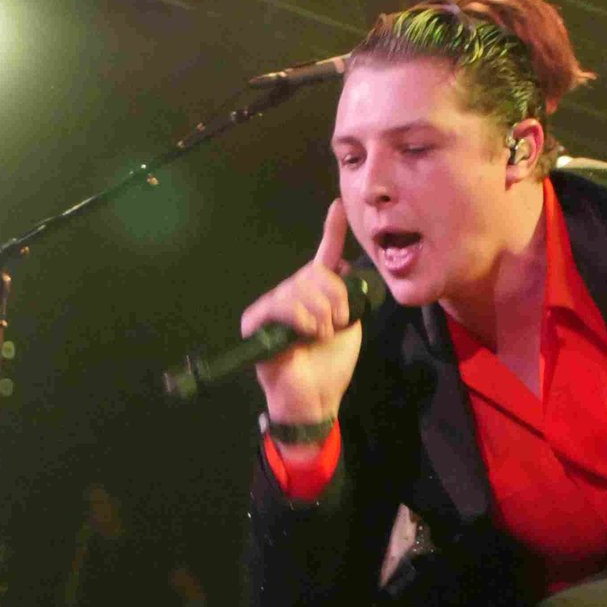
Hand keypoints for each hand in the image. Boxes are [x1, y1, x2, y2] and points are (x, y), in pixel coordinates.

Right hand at [238, 201, 362, 425]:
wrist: (315, 400)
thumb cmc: (331, 366)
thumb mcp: (349, 325)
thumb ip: (348, 296)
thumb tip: (343, 266)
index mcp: (314, 294)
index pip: (323, 256)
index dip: (331, 231)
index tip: (338, 206)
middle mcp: (290, 295)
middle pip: (316, 273)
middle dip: (335, 297)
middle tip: (338, 322)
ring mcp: (272, 308)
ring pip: (301, 287)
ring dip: (321, 313)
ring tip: (323, 335)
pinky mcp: (257, 323)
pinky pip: (281, 304)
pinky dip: (301, 318)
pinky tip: (309, 333)